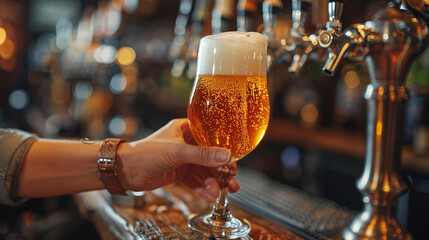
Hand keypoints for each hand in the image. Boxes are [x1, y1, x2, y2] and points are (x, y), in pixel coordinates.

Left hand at [117, 118, 239, 201]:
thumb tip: (226, 156)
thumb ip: (203, 155)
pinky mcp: (178, 172)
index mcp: (186, 129)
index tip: (235, 158)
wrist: (126, 170)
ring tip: (221, 192)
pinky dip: (202, 188)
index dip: (224, 147)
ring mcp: (183, 158)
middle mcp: (186, 142)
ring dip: (213, 182)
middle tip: (232, 179)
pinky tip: (210, 196)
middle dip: (221, 170)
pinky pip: (194, 180)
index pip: (211, 136)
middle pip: (210, 156)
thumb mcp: (178, 152)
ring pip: (203, 170)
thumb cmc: (147, 152)